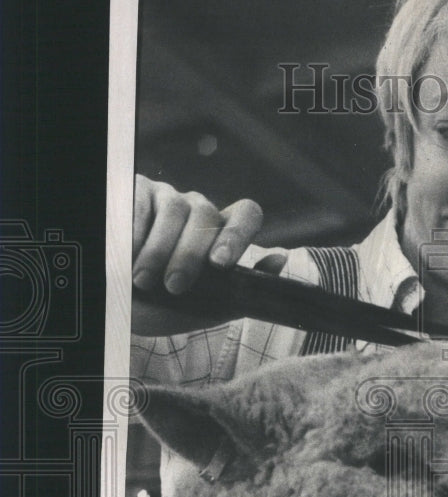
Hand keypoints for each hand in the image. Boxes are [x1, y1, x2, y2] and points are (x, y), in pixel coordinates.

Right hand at [131, 175, 263, 334]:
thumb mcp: (206, 306)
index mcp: (221, 233)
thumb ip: (242, 290)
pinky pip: (139, 204)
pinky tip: (126, 256)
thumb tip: (280, 258)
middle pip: (206, 216)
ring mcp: (166, 196)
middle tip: (174, 286)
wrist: (119, 306)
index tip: (219, 264)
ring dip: (158, 250)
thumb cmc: (164, 306)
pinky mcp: (135, 189)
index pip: (246, 214)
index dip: (238, 234)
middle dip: (190, 255)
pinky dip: (133, 233)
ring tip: (142, 280)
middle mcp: (197, 209)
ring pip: (174, 210)